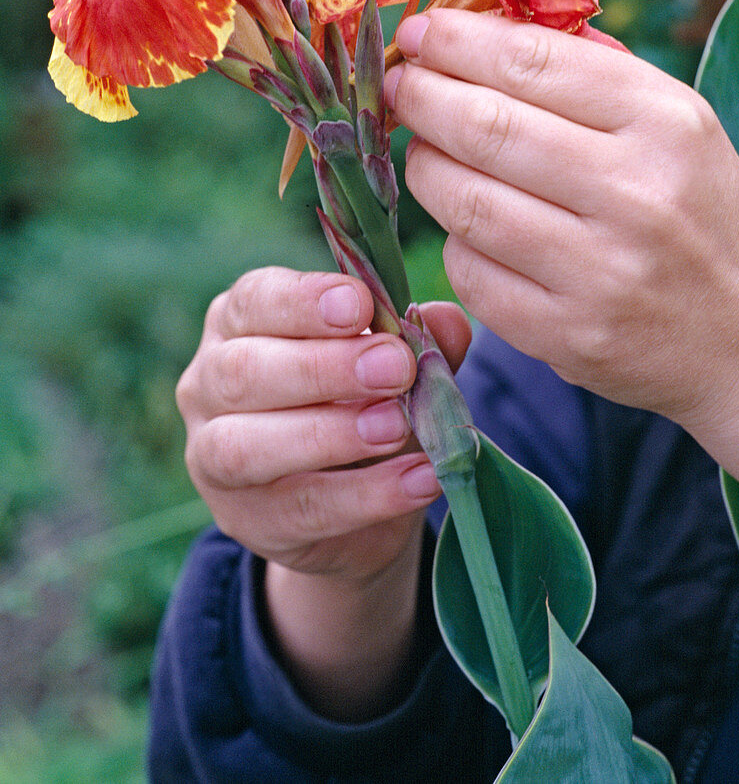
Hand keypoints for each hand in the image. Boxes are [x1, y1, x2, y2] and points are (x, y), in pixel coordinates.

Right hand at [177, 266, 470, 717]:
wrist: (353, 507)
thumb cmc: (360, 403)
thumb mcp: (391, 365)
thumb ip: (417, 340)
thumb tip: (449, 321)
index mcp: (240, 322)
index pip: (255, 299)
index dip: (303, 301)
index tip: (360, 304)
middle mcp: (209, 383)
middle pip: (244, 370)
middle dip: (323, 368)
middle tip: (396, 367)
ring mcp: (211, 457)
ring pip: (248, 445)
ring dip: (329, 434)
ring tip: (398, 425)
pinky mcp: (245, 519)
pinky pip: (299, 508)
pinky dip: (367, 495)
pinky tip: (421, 479)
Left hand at [386, 9, 738, 501]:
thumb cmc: (698, 212)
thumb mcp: (673, 125)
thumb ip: (587, 74)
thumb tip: (479, 29)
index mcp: (663, 123)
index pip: (531, 61)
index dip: (456, 42)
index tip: (419, 34)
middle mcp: (634, 194)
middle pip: (484, 127)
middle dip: (421, 97)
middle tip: (400, 87)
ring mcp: (597, 271)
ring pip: (463, 201)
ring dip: (424, 166)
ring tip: (424, 149)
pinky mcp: (565, 334)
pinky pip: (469, 271)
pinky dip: (453, 239)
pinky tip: (467, 224)